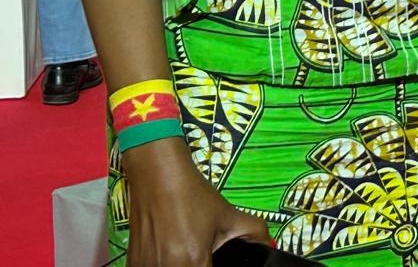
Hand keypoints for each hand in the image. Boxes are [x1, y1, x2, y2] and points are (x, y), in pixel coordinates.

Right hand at [122, 136, 269, 266]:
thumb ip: (254, 232)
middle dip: (198, 266)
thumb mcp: (228, 214)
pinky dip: (162, 265)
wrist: (158, 177)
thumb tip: (268, 245)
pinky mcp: (132, 263)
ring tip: (184, 251)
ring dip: (178, 265)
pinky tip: (169, 252)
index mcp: (192, 262)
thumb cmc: (193, 196)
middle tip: (201, 256)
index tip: (212, 261)